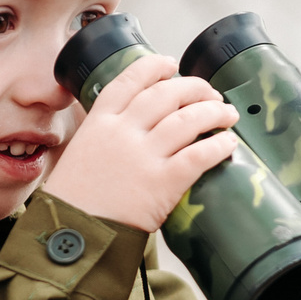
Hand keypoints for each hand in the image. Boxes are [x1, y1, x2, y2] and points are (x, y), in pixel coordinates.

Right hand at [44, 54, 239, 229]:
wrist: (72, 235)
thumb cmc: (75, 200)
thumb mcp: (81, 153)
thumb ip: (105, 135)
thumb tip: (133, 125)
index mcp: (99, 122)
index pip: (130, 80)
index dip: (154, 66)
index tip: (171, 64)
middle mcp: (122, 132)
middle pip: (166, 94)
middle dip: (195, 88)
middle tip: (210, 94)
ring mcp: (143, 156)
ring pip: (188, 119)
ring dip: (214, 112)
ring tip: (227, 114)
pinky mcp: (162, 183)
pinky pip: (198, 155)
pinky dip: (218, 145)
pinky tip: (228, 143)